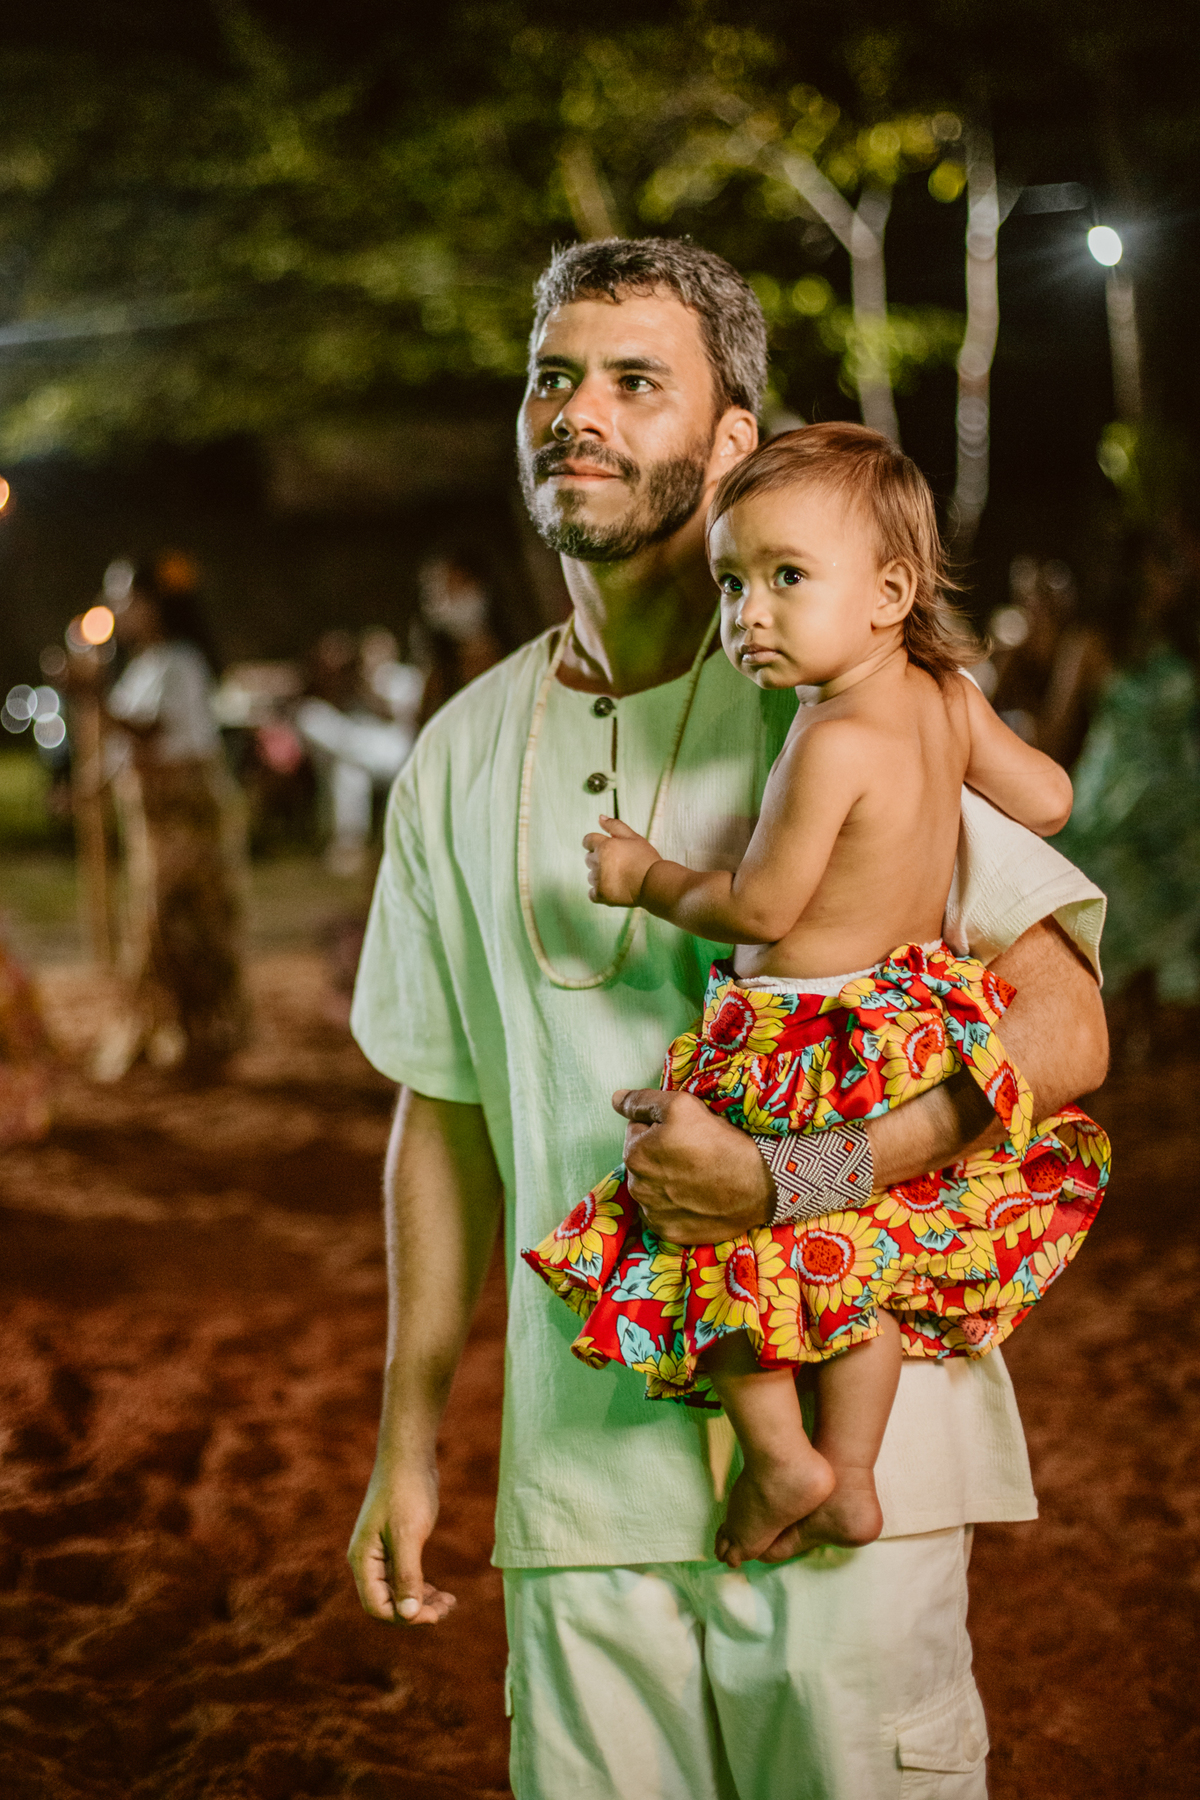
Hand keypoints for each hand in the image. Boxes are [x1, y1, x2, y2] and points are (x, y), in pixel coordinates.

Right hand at [347, 1452, 456, 1627]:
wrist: (409, 1456)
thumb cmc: (406, 1491)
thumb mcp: (408, 1535)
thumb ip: (406, 1576)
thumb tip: (408, 1615)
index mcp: (363, 1560)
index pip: (377, 1606)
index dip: (405, 1617)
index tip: (435, 1614)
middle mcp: (367, 1560)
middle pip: (387, 1603)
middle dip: (416, 1611)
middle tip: (448, 1608)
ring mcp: (380, 1553)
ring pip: (397, 1592)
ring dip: (422, 1601)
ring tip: (450, 1602)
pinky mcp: (395, 1544)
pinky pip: (404, 1577)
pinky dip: (422, 1587)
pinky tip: (441, 1591)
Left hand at [583, 816, 660, 907]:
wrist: (655, 883)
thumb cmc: (646, 859)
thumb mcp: (634, 837)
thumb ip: (615, 826)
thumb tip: (600, 818)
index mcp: (605, 846)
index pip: (587, 841)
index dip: (595, 844)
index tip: (605, 850)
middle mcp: (598, 862)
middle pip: (589, 859)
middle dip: (599, 860)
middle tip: (618, 864)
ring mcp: (598, 880)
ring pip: (591, 876)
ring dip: (600, 876)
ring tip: (619, 878)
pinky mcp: (601, 895)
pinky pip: (592, 893)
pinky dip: (600, 892)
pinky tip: (613, 889)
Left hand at [612, 1087, 775, 1243]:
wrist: (758, 1187)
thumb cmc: (719, 1142)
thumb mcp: (680, 1106)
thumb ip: (642, 1101)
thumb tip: (616, 1099)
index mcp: (633, 1154)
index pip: (636, 1129)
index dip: (660, 1127)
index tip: (685, 1132)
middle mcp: (636, 1187)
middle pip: (643, 1160)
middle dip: (660, 1154)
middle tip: (694, 1151)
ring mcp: (652, 1214)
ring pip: (653, 1186)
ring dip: (667, 1179)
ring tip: (698, 1174)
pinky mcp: (670, 1233)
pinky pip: (665, 1213)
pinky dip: (676, 1205)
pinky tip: (697, 1197)